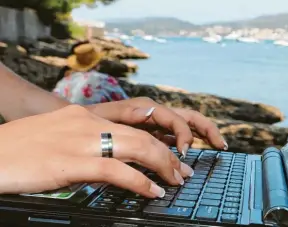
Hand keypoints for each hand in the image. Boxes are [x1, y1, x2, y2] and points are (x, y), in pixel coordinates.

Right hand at [0, 105, 192, 197]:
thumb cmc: (16, 151)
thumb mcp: (55, 137)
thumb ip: (82, 142)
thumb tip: (108, 160)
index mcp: (83, 116)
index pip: (132, 125)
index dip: (158, 142)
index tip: (171, 156)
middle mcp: (87, 123)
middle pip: (142, 135)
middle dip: (168, 155)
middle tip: (182, 172)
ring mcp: (80, 141)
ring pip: (138, 147)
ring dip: (163, 165)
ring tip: (175, 181)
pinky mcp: (71, 161)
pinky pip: (117, 170)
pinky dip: (141, 181)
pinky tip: (152, 191)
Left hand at [85, 97, 226, 156]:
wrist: (67, 123)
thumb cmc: (83, 122)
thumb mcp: (103, 120)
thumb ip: (128, 119)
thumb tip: (152, 117)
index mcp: (145, 108)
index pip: (175, 119)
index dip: (183, 136)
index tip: (182, 154)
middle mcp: (153, 113)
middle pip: (189, 117)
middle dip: (207, 129)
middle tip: (220, 146)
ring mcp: (154, 123)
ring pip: (186, 125)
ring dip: (203, 134)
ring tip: (218, 146)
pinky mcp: (151, 133)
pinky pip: (174, 136)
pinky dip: (187, 144)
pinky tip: (191, 156)